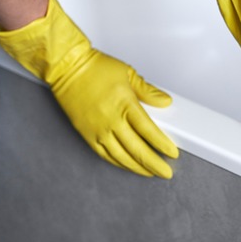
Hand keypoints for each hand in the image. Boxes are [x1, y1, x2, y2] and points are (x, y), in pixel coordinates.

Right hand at [0, 0, 177, 177]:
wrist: (67, 68)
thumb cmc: (95, 69)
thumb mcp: (128, 73)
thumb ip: (148, 91)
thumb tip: (165, 101)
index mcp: (125, 104)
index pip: (149, 131)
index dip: (162, 144)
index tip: (172, 153)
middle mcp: (112, 121)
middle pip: (137, 149)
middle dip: (154, 164)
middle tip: (166, 173)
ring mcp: (98, 130)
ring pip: (121, 157)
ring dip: (137, 167)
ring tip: (150, 172)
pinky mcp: (87, 135)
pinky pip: (105, 155)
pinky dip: (118, 163)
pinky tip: (128, 165)